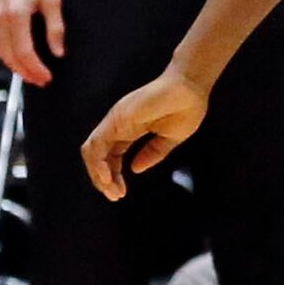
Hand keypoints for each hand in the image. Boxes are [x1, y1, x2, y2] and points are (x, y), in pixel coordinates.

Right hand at [0, 0, 63, 86]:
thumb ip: (55, 28)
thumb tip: (58, 52)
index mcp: (16, 14)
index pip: (23, 51)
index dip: (35, 68)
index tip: (47, 77)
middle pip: (9, 55)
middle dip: (25, 72)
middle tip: (41, 81)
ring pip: (0, 50)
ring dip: (15, 64)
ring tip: (32, 73)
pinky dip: (7, 52)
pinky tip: (20, 56)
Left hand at [82, 72, 207, 199]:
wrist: (191, 88)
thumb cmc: (185, 109)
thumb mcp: (170, 138)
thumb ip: (153, 153)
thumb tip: (135, 169)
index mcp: (129, 131)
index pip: (111, 157)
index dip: (114, 176)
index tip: (121, 192)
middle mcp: (117, 127)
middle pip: (98, 156)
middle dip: (103, 179)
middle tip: (115, 196)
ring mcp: (114, 122)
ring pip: (93, 152)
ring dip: (98, 174)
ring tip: (110, 190)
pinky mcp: (115, 120)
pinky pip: (97, 144)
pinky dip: (98, 163)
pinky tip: (107, 177)